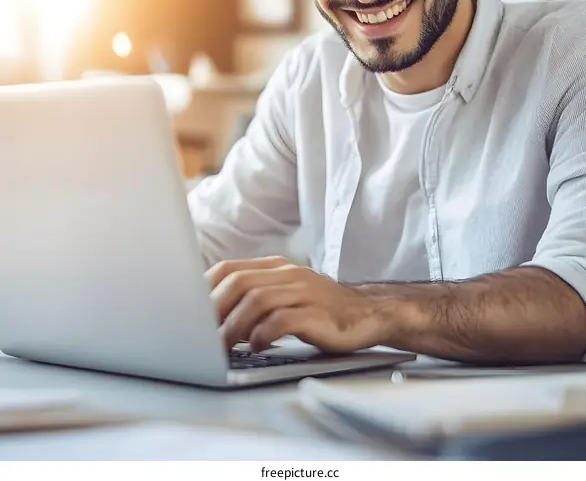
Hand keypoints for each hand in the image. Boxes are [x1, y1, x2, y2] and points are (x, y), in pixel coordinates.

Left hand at [206, 256, 385, 352]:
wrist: (368, 314)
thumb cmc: (321, 311)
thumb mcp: (287, 295)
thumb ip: (256, 297)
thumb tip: (212, 315)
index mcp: (276, 268)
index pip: (229, 269)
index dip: (204, 290)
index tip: (188, 313)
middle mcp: (288, 274)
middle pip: (238, 282)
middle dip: (213, 310)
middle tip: (199, 336)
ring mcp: (304, 292)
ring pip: (256, 300)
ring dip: (233, 326)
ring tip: (223, 347)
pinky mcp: (317, 314)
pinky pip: (282, 320)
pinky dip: (262, 334)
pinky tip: (256, 346)